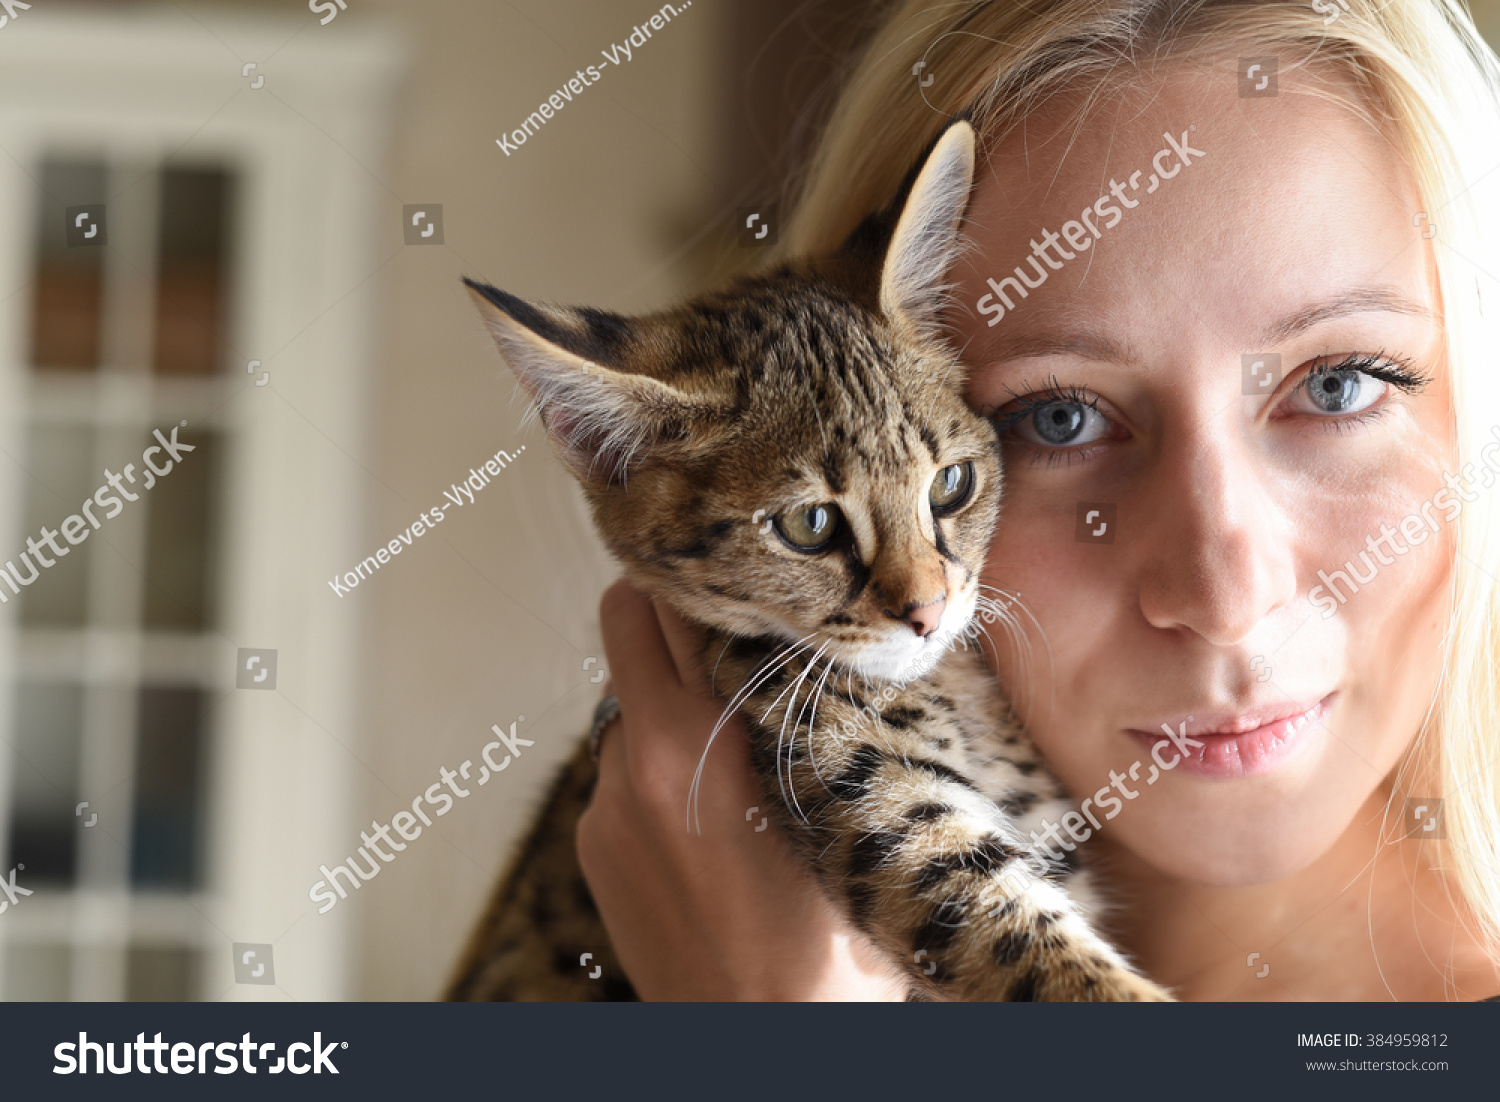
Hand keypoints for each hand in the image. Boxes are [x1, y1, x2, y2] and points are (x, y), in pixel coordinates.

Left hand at [575, 578, 906, 1000]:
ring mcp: (602, 809)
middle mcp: (633, 768)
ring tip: (730, 735)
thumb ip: (816, 731)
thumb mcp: (845, 821)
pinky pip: (619, 770)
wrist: (755, 1045)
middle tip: (726, 619)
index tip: (734, 566)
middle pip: (624, 628)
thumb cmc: (822, 953)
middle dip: (669, 613)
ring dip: (667, 697)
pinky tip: (707, 807)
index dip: (700, 576)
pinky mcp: (591, 847)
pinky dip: (655, 765)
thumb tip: (826, 660)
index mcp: (696, 748)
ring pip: (626, 703)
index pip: (665, 608)